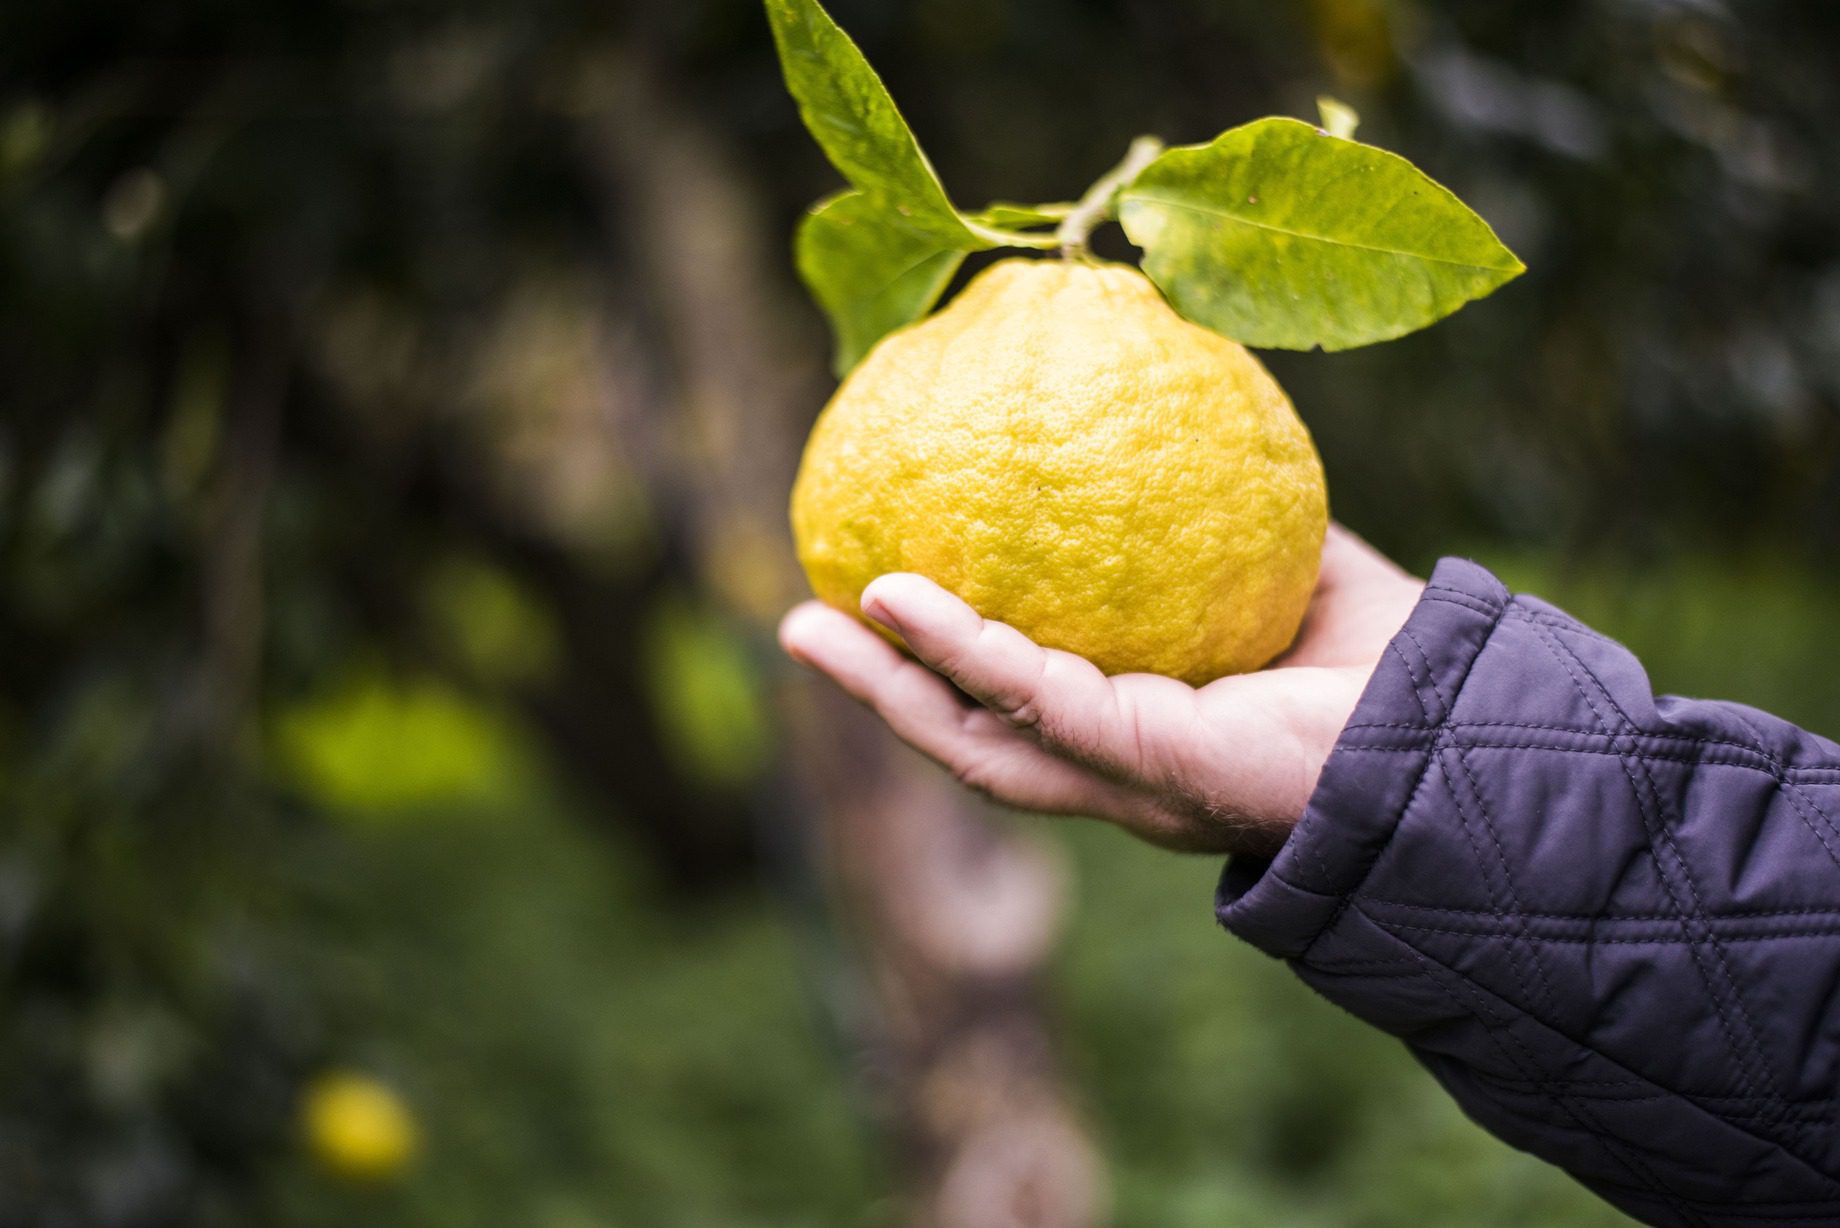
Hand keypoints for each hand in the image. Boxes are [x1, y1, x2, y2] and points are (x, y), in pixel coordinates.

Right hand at [778, 525, 1422, 855]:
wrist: (1468, 720)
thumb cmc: (1386, 657)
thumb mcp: (1277, 561)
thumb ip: (1211, 514)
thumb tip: (1159, 416)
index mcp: (1139, 732)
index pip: (1015, 708)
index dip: (937, 667)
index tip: (873, 600)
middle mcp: (1121, 771)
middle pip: (970, 738)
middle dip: (880, 691)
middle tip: (798, 622)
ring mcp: (1131, 781)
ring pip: (977, 742)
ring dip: (886, 688)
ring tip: (809, 624)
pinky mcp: (1156, 770)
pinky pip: (1038, 702)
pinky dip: (964, 653)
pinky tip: (904, 602)